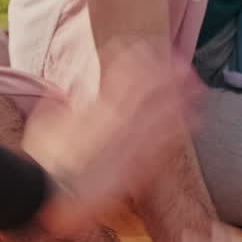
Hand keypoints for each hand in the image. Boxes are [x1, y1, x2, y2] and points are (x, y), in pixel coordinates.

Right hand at [23, 47, 188, 238]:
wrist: (50, 194)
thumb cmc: (44, 162)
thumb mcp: (46, 124)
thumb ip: (63, 105)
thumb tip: (76, 89)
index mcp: (93, 110)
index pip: (118, 77)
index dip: (135, 61)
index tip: (147, 46)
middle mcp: (114, 122)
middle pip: (145, 91)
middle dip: (165, 76)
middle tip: (184, 63)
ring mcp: (128, 143)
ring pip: (159, 113)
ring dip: (179, 96)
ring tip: (197, 84)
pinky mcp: (137, 165)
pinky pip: (163, 143)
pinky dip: (179, 127)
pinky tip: (196, 119)